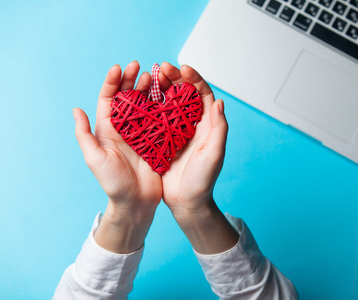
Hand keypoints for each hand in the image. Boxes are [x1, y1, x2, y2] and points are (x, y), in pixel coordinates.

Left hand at [74, 61, 161, 252]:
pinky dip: (164, 105)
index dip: (112, 83)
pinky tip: (169, 95)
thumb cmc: (113, 184)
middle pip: (127, 97)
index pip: (108, 99)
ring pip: (145, 104)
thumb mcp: (95, 159)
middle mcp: (125, 128)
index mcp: (108, 129)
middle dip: (131, 80)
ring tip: (154, 76)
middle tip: (139, 66)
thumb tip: (76, 109)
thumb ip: (84, 135)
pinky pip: (161, 118)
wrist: (136, 202)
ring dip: (148, 89)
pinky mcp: (158, 140)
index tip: (118, 68)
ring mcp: (143, 133)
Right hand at [158, 63, 238, 253]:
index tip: (183, 68)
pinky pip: (154, 118)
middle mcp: (191, 125)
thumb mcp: (214, 155)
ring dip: (160, 88)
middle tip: (162, 68)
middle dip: (175, 78)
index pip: (202, 95)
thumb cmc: (203, 181)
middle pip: (183, 94)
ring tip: (150, 77)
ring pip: (167, 103)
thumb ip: (219, 129)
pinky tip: (138, 97)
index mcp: (206, 125)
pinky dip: (148, 106)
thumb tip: (220, 102)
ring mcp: (175, 132)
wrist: (187, 203)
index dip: (194, 79)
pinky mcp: (161, 140)